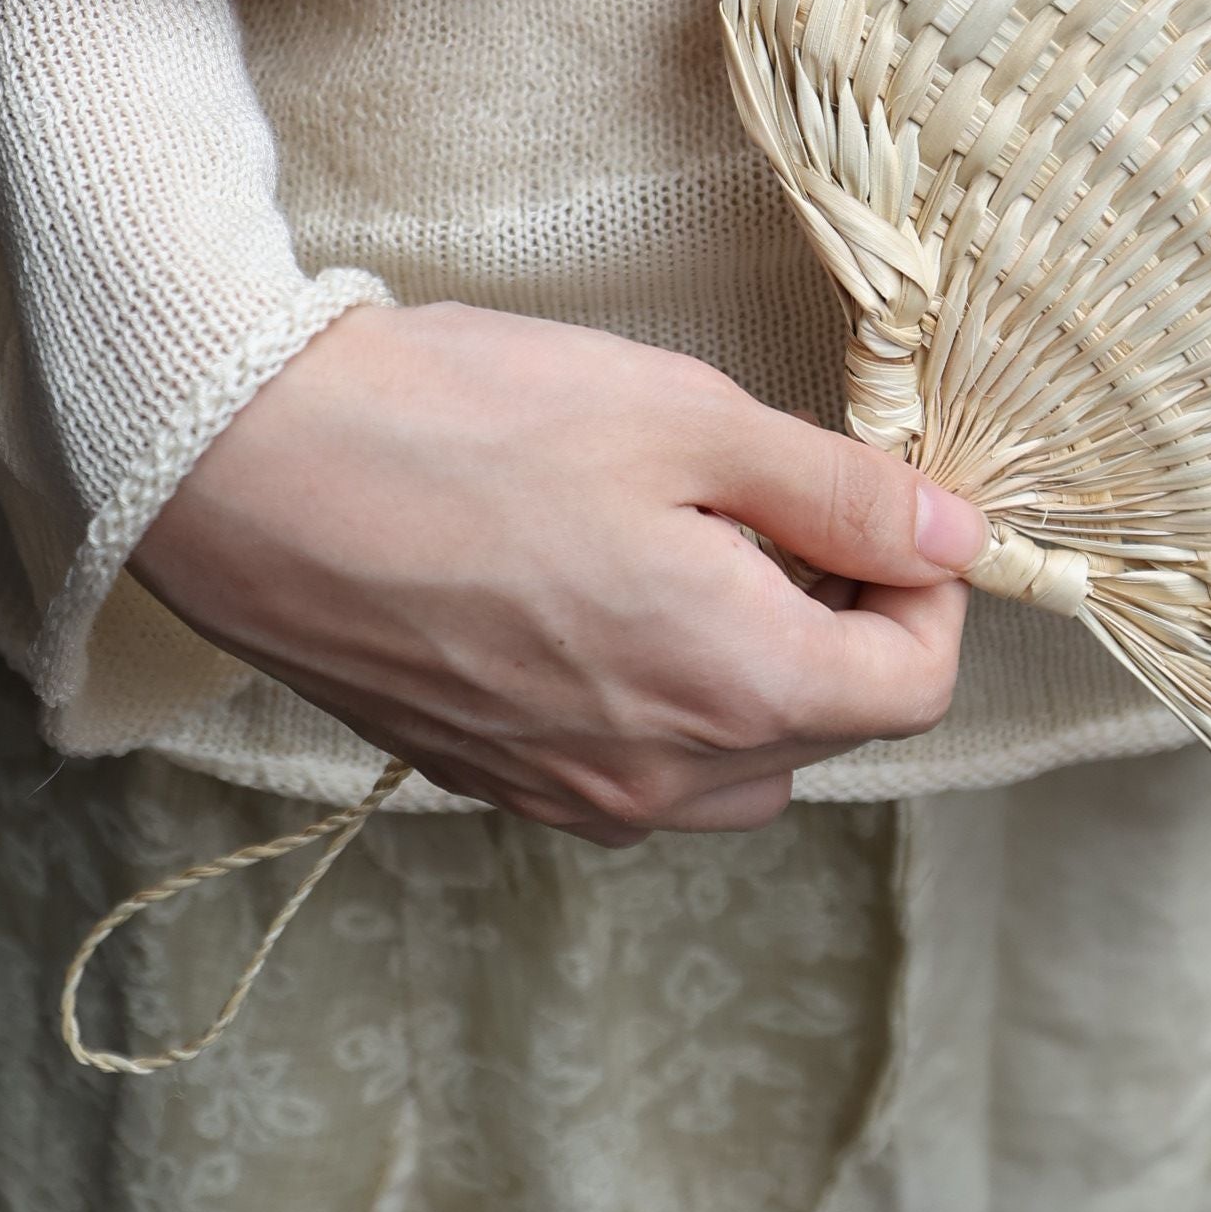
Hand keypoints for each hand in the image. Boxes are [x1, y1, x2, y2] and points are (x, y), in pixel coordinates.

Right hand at [130, 300, 987, 836]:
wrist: (252, 472)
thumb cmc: (469, 424)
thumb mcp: (687, 418)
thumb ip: (839, 491)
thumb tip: (958, 532)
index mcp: (737, 687)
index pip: (917, 686)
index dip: (928, 585)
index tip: (881, 499)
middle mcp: (663, 777)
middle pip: (830, 728)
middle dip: (838, 618)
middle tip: (772, 498)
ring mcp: (568, 793)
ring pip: (731, 761)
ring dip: (749, 667)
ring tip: (681, 541)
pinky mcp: (491, 780)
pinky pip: (630, 765)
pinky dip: (655, 693)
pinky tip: (589, 583)